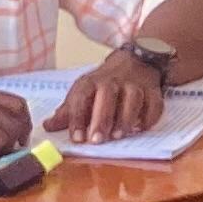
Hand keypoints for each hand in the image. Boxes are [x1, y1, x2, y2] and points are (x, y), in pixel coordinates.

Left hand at [49, 49, 167, 146]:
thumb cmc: (104, 83)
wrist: (135, 61)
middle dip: (101, 119)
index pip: (81, 97)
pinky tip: (140, 128)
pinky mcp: (153, 91)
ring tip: (118, 136)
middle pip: (107, 96)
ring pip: (132, 99)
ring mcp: (135, 85)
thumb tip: (48, 127)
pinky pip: (154, 104)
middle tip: (97, 140)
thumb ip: (67, 112)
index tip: (77, 139)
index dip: (77, 119)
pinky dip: (149, 117)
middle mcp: (113, 81)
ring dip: (125, 118)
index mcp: (91, 82)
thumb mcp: (83, 92)